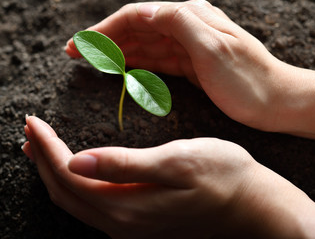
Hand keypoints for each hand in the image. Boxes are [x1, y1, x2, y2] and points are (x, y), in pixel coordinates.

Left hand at [22, 116, 314, 237]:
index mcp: (127, 206)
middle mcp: (122, 224)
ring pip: (75, 201)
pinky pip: (92, 205)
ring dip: (53, 172)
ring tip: (41, 147)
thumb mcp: (176, 161)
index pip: (69, 176)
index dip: (47, 148)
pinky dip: (73, 184)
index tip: (34, 121)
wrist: (250, 203)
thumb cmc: (221, 175)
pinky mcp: (139, 223)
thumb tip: (75, 161)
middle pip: (64, 193)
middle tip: (30, 130)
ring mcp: (129, 227)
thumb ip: (125, 165)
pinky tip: (74, 167)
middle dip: (41, 160)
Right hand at [65, 0, 280, 130]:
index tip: (81, 46)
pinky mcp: (193, 66)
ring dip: (119, 52)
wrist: (277, 101)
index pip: (137, 17)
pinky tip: (124, 69)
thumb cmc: (248, 80)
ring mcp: (190, 47)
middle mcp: (188, 26)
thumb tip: (145, 10)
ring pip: (146, 46)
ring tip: (93, 63)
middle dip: (106, 41)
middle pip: (138, 30)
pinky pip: (159, 61)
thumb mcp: (213, 47)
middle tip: (77, 55)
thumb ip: (179, 22)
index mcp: (190, 17)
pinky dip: (139, 64)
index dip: (106, 29)